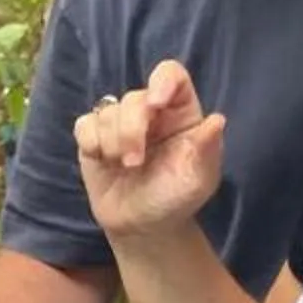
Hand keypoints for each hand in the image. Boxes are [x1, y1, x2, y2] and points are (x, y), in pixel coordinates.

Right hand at [73, 61, 225, 238]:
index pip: (171, 76)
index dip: (163, 81)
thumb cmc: (176, 199)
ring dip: (113, 143)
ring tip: (124, 167)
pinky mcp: (93, 137)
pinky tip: (104, 161)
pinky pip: (85, 125)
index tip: (157, 103)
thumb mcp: (199, 178)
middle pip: (134, 97)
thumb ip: (207, 148)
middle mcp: (150, 112)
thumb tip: (217, 120)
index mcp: (179, 113)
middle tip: (135, 163)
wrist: (143, 226)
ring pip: (107, 111)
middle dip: (131, 130)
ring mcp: (120, 123)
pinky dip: (92, 143)